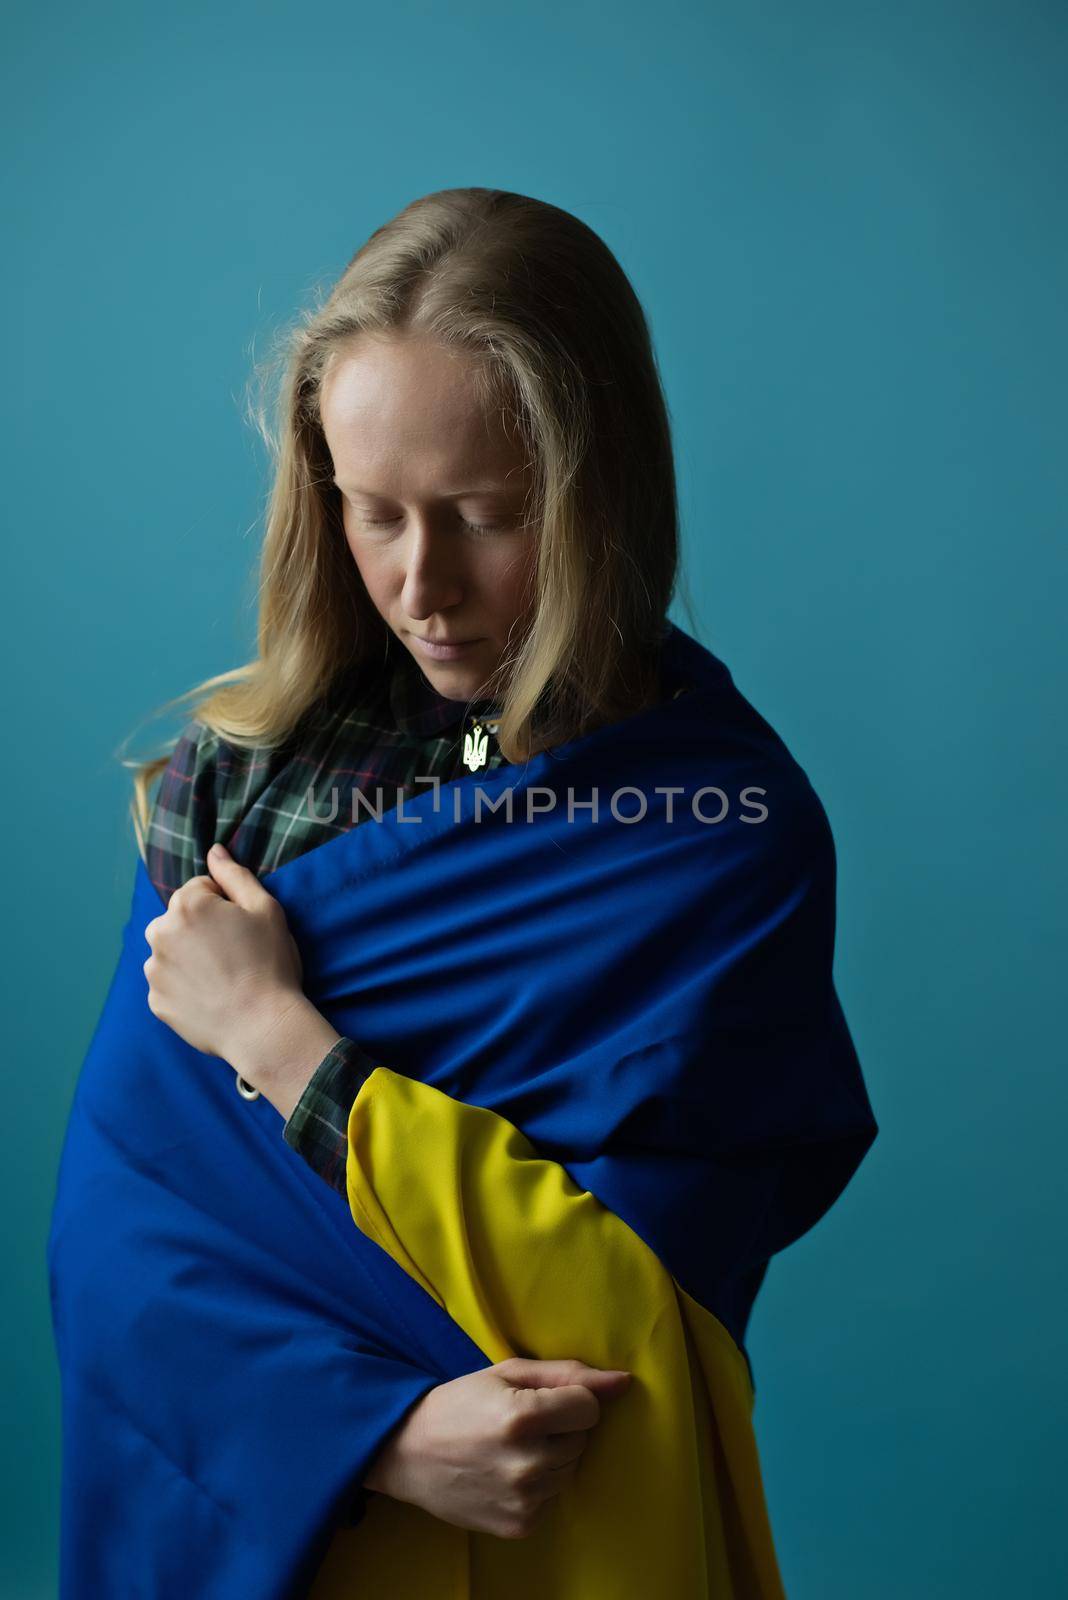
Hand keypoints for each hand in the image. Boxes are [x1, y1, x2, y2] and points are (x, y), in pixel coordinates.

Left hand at [142, 843, 304, 1067]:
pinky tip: (212, 997)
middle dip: (202, 929)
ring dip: (191, 957)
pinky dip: (186, 987)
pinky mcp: (155, 1001)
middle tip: (235, 954)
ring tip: (223, 978)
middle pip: (180, 918)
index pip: (202, 889)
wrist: (263, 1027)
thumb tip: (214, 850)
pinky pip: (169, 984)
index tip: (243, 929)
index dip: (227, 906)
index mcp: (187, 904)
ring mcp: (154, 970)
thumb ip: (234, 875)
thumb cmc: (270, 964)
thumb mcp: (265, 909)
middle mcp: (160, 933)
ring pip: (172, 951)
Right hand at [363, 1358, 631, 1539]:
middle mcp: (527, 1463)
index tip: (541, 1400)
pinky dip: (540, 1484)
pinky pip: (554, 1497)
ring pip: (571, 1468)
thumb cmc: (461, 1403)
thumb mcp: (508, 1373)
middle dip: (562, 1427)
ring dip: (553, 1455)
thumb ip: (569, 1374)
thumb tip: (623, 1382)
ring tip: (513, 1448)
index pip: (589, 1408)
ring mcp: (523, 1499)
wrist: (407, 1453)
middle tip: (521, 1424)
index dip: (569, 1400)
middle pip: (582, 1439)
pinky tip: (507, 1473)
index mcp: (522, 1417)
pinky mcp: (519, 1525)